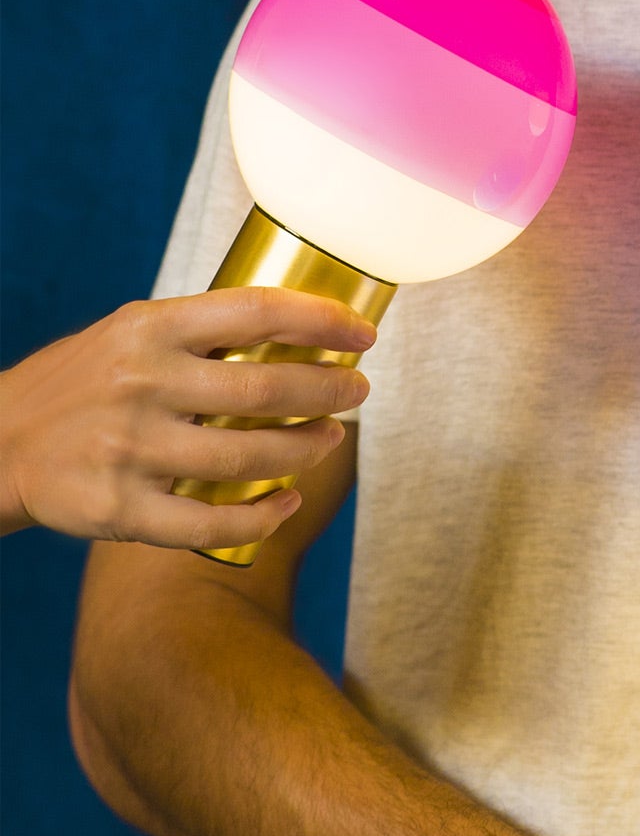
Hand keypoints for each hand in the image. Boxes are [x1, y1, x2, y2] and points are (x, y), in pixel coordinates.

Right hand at [0, 287, 372, 546]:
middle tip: (356, 391)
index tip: (362, 333)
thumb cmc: (82, 385)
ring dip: (306, 450)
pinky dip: (263, 518)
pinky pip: (213, 523)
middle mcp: (140, 384)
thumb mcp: (128, 334)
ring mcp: (130, 450)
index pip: (254, 311)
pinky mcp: (120, 508)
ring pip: (249, 458)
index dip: (321, 321)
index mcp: (147, 329)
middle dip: (328, 390)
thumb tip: (297, 326)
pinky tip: (287, 503)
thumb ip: (200, 332)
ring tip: (330, 438)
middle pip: (264, 389)